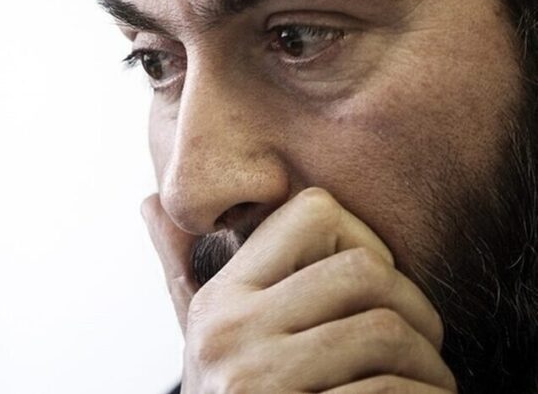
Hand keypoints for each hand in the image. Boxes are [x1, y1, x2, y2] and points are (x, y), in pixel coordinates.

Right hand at [143, 187, 456, 392]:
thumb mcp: (205, 340)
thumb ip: (181, 272)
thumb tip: (148, 204)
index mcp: (220, 298)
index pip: (314, 213)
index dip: (363, 241)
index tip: (371, 291)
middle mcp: (230, 331)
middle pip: (363, 270)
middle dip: (415, 308)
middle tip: (421, 344)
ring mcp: (257, 379)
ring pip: (384, 330)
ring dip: (429, 365)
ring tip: (428, 382)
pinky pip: (387, 392)